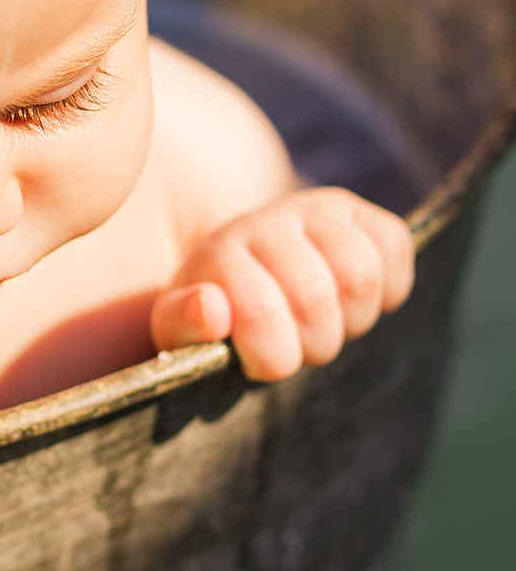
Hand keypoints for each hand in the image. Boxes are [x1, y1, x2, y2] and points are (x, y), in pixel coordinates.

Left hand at [151, 187, 414, 380]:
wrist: (242, 271)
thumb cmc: (212, 311)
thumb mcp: (177, 327)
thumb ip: (180, 323)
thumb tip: (212, 309)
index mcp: (217, 254)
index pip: (260, 312)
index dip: (273, 356)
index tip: (258, 361)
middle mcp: (265, 222)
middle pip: (316, 300)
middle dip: (314, 344)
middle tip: (297, 344)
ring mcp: (314, 209)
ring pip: (361, 276)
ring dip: (353, 319)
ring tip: (326, 323)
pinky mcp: (358, 210)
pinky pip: (394, 246)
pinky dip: (388, 287)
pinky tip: (353, 299)